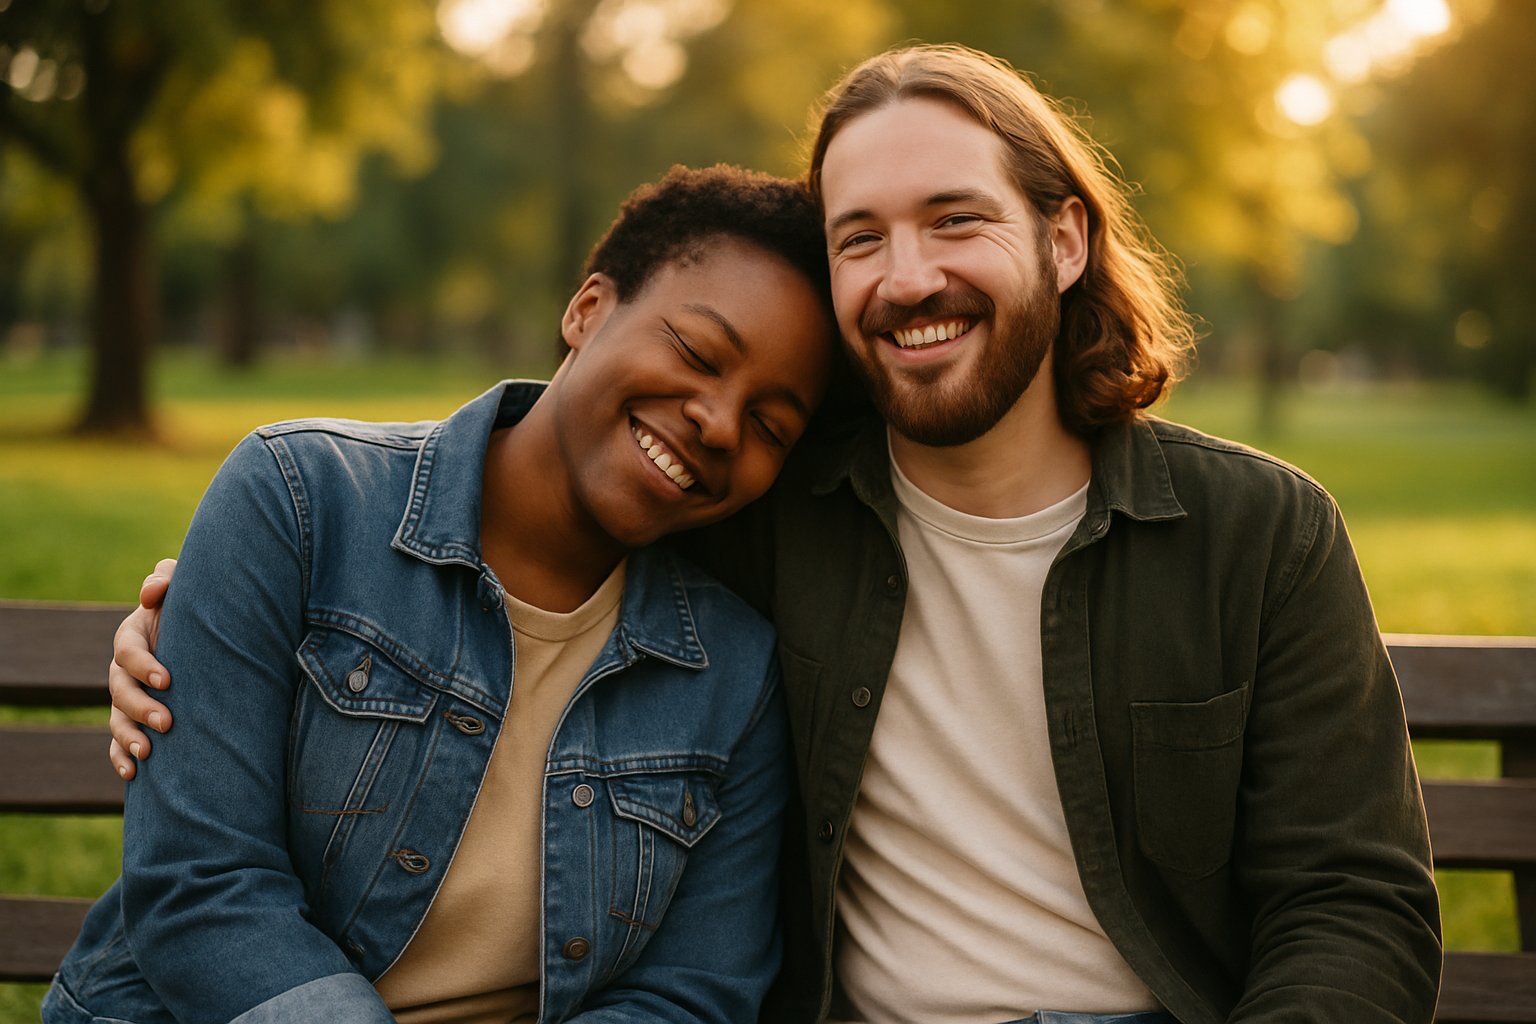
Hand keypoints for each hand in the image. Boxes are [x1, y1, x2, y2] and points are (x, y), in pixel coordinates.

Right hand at [109, 558, 176, 779]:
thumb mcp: (184, 589)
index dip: (143, 665)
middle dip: (140, 708)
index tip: (169, 680)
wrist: (208, 639)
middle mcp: (124, 669)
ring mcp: (127, 697)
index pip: (126, 651)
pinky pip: (118, 743)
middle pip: (120, 690)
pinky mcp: (135, 720)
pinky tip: (133, 774)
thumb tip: (151, 591)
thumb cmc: (196, 610)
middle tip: (167, 722)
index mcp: (132, 636)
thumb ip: (167, 579)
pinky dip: (121, 758)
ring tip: (149, 753)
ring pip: (117, 719)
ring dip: (129, 737)